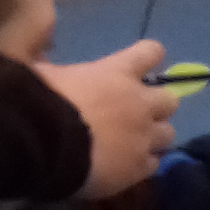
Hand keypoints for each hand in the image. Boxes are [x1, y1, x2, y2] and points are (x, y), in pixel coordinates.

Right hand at [34, 39, 177, 198]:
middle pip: (170, 100)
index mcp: (117, 73)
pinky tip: (126, 168)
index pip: (151, 52)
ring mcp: (143, 137)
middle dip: (158, 105)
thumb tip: (41, 41)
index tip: (142, 62)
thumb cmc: (39, 102)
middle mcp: (139, 103)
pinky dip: (142, 164)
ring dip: (154, 136)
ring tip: (134, 144)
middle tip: (137, 112)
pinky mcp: (139, 168)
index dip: (148, 56)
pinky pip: (153, 164)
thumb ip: (48, 59)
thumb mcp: (40, 71)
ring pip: (168, 134)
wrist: (42, 146)